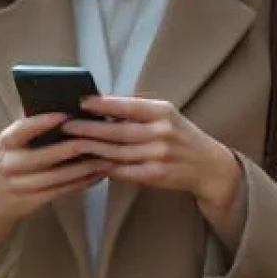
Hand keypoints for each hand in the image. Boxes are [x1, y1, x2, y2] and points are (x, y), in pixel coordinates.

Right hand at [0, 113, 107, 249]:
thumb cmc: (16, 157)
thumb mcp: (17, 139)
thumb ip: (34, 121)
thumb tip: (63, 100)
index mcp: (7, 141)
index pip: (22, 129)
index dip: (42, 122)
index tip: (66, 114)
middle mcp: (10, 163)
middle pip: (45, 156)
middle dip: (75, 148)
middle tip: (99, 139)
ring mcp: (21, 185)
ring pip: (58, 177)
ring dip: (86, 168)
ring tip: (108, 158)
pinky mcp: (35, 201)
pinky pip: (63, 190)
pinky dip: (83, 182)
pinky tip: (100, 174)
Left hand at [64, 96, 242, 217]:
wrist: (209, 166)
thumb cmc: (180, 136)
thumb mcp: (166, 116)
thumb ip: (137, 112)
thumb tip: (99, 106)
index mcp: (163, 112)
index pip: (128, 106)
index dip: (103, 104)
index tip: (81, 102)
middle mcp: (162, 132)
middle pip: (118, 131)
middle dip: (89, 128)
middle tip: (66, 126)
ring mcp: (159, 155)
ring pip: (117, 152)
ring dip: (92, 149)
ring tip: (71, 144)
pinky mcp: (155, 175)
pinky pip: (123, 171)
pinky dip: (104, 167)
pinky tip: (89, 163)